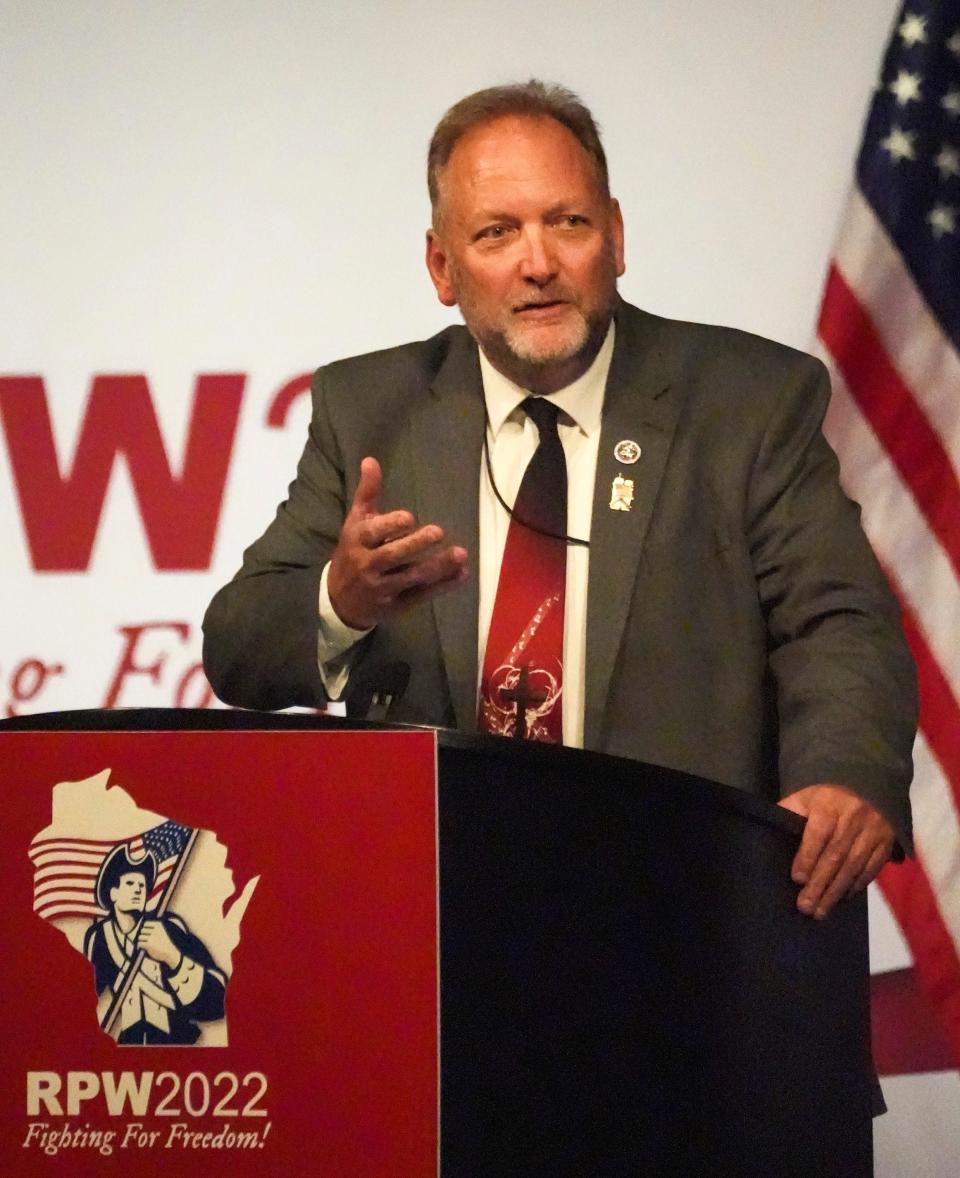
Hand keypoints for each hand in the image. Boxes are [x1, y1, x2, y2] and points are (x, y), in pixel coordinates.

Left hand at [137, 920, 182, 969]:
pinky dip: (140, 946)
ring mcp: (152, 937)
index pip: (146, 924)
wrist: (169, 952)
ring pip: (140, 937)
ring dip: (141, 941)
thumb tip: (139, 929)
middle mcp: (155, 930)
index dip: (145, 929)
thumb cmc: (164, 942)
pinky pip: (140, 944)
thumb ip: (152, 929)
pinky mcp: (148, 944)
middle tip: (147, 940)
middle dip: (143, 935)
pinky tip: (144, 948)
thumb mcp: (161, 932)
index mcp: (159, 925)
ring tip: (146, 944)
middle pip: (142, 930)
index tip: (148, 934)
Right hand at [327, 457, 468, 629]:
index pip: (372, 533)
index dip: (390, 525)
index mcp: (357, 541)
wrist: (339, 600)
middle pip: (392, 555)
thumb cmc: (352, 552)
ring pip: (411, 578)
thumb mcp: (355, 522)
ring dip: (437, 567)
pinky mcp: (397, 605)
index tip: (409, 518)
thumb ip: (367, 493)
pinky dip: (443, 586)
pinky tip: (462, 574)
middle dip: (415, 545)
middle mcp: (368, 565)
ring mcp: (383, 588)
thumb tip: (371, 460)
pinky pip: (422, 596)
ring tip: (460, 554)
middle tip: (438, 531)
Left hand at [778, 784, 894, 918]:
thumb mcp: (806, 796)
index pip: (818, 833)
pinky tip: (843, 899)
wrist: (870, 783)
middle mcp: (853, 818)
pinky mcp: (886, 843)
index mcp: (828, 805)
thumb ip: (789, 811)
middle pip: (836, 855)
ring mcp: (872, 831)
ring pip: (854, 866)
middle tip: (805, 907)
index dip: (807, 857)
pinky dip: (857, 886)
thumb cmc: (828, 797)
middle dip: (820, 884)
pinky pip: (872, 868)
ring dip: (836, 891)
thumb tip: (769, 829)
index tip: (797, 879)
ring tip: (821, 911)